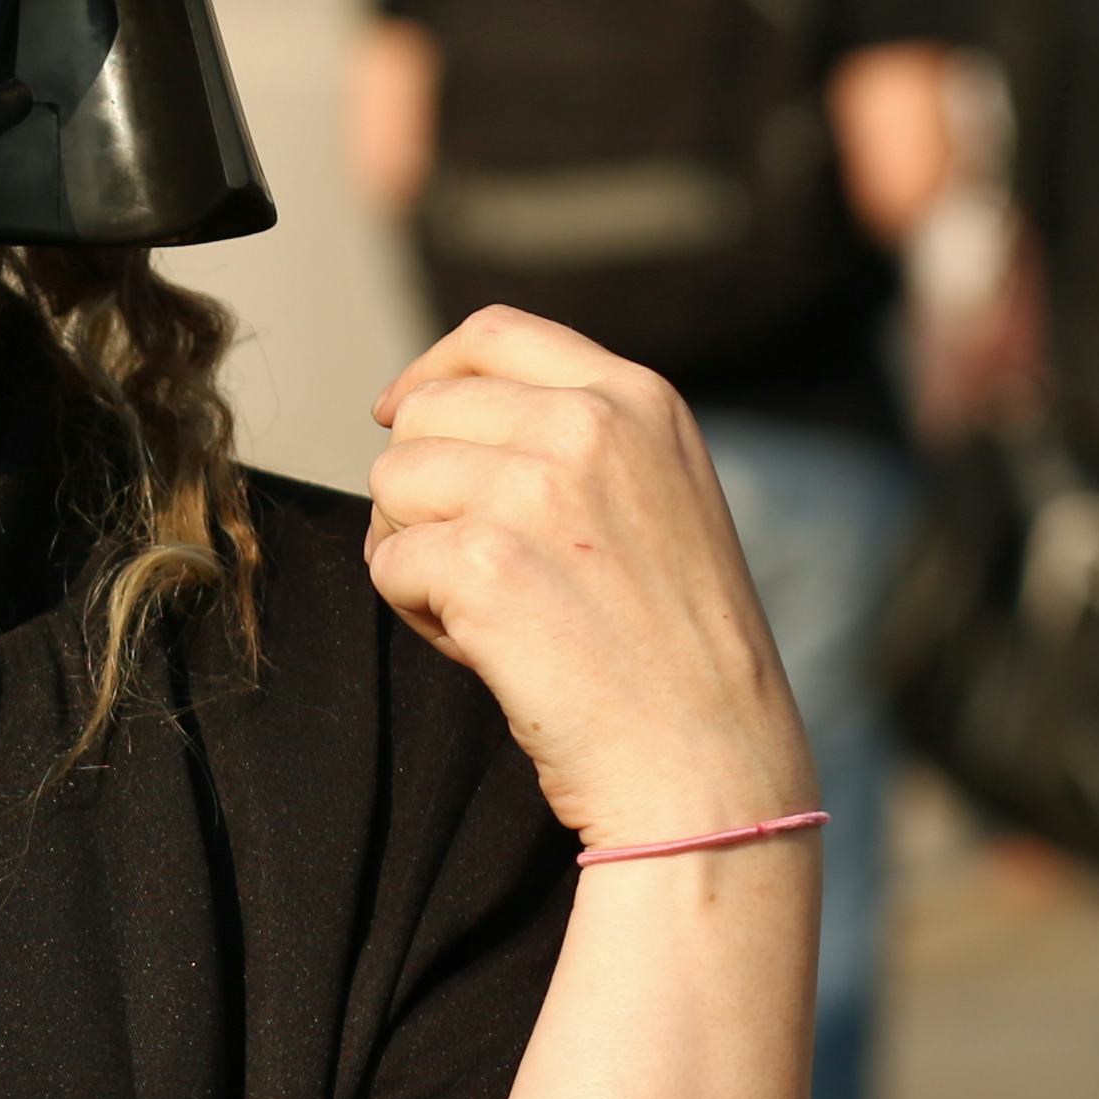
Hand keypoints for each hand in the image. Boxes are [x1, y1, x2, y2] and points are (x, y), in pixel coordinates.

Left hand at [362, 313, 816, 851]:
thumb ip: (578, 437)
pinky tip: (486, 649)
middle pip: (424, 411)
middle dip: (422, 488)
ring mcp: (537, 489)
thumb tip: (438, 407)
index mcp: (639, 400)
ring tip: (489, 610)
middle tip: (478, 565)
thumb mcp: (660, 499)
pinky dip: (416, 611)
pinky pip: (387, 562)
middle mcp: (591, 425)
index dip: (429, 372)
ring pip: (392, 483)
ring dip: (415, 550)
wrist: (710, 765)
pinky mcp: (485, 563)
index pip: (494, 333)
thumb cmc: (676, 654)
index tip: (399, 417)